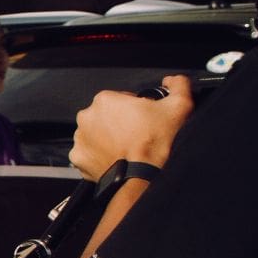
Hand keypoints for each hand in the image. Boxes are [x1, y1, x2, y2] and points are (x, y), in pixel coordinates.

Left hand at [72, 75, 193, 177]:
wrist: (143, 177)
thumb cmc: (157, 143)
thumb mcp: (179, 106)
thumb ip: (178, 85)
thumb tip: (172, 81)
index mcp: (105, 100)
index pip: (121, 99)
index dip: (136, 108)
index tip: (144, 120)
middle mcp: (86, 117)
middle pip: (107, 116)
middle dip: (120, 122)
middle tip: (138, 135)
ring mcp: (80, 138)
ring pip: (96, 134)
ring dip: (109, 138)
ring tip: (128, 148)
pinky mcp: (78, 157)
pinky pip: (89, 153)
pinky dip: (100, 155)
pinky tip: (116, 158)